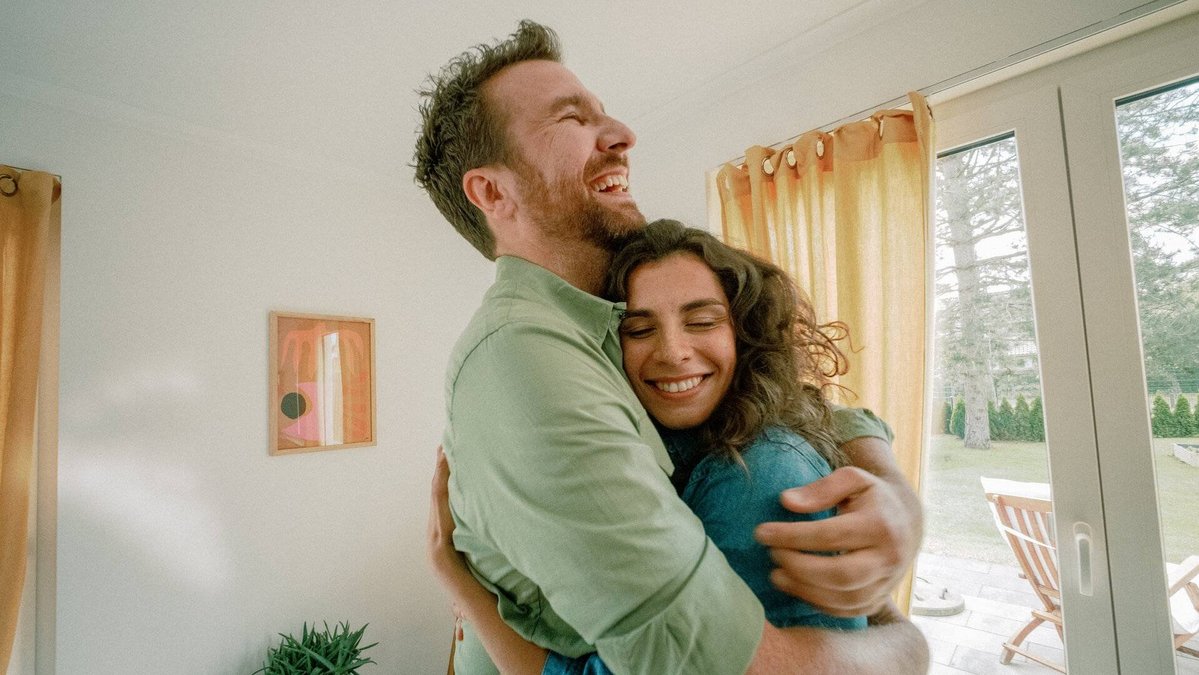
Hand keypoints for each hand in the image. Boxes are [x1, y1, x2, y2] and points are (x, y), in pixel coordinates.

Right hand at [426, 446, 477, 597]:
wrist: (469, 598)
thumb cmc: (477, 575)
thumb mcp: (477, 546)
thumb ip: (478, 530)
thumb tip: (492, 511)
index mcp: (442, 532)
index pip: (441, 498)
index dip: (442, 476)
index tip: (446, 454)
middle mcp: (434, 532)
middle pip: (435, 493)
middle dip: (439, 469)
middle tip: (442, 445)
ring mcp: (433, 537)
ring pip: (435, 499)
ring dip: (439, 475)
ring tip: (443, 453)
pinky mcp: (437, 543)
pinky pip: (438, 511)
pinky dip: (439, 491)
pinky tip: (442, 477)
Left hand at [753, 464, 920, 616]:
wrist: (907, 522)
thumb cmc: (872, 497)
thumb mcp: (852, 479)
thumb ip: (821, 488)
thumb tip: (787, 501)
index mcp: (881, 525)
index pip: (831, 536)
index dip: (793, 536)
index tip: (762, 532)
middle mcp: (888, 558)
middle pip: (840, 574)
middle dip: (799, 568)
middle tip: (772, 555)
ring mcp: (886, 583)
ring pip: (843, 598)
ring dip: (804, 590)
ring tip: (776, 574)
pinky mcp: (878, 600)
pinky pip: (846, 611)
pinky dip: (817, 603)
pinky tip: (795, 587)